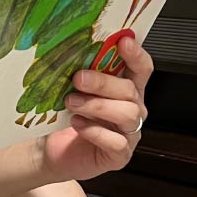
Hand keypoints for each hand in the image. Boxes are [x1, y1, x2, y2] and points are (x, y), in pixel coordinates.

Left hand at [42, 37, 152, 179]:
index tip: (123, 42)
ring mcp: (129, 133)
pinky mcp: (120, 155)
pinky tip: (78, 124)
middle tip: (78, 79)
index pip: (141, 68)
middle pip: (130, 90)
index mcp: (126, 89)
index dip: (136, 54)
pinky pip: (117, 142)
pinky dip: (95, 131)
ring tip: (72, 103)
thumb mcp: (76, 91)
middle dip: (103, 82)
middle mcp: (132, 109)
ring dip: (97, 106)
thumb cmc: (69, 117)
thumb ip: (84, 74)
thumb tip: (76, 53)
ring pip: (127, 114)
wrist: (55, 151)